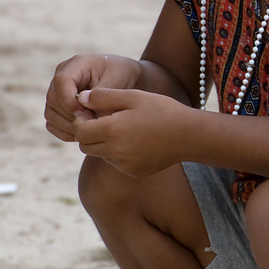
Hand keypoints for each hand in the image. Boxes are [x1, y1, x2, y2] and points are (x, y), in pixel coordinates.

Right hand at [45, 54, 140, 142]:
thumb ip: (103, 95)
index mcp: (77, 64)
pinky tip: (84, 135)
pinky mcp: (58, 108)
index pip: (61, 81)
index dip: (69, 100)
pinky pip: (52, 124)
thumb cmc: (123, 75)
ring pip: (50, 113)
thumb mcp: (118, 79)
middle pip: (53, 99)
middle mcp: (62, 77)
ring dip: (68, 126)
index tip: (86, 113)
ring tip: (90, 132)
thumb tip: (89, 113)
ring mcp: (58, 92)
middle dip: (71, 116)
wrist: (126, 80)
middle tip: (92, 125)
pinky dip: (65, 133)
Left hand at [72, 87, 190, 176]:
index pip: (80, 130)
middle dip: (88, 134)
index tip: (92, 112)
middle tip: (104, 121)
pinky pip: (116, 163)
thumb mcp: (133, 96)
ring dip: (103, 143)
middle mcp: (114, 151)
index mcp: (111, 130)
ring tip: (124, 129)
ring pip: (100, 155)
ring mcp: (124, 165)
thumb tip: (81, 99)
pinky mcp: (133, 172)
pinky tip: (136, 141)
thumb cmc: (162, 110)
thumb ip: (104, 97)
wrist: (189, 135)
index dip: (81, 120)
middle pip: (85, 146)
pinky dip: (119, 153)